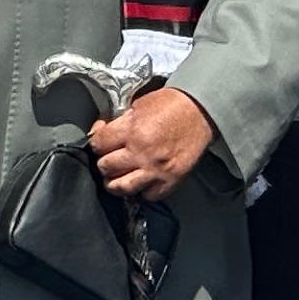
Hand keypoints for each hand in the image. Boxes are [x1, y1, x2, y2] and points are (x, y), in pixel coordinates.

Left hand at [88, 83, 214, 201]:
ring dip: (115, 181)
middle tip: (110, 156)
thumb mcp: (140, 104)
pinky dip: (143, 190)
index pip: (98, 144)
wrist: (202, 110)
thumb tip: (103, 132)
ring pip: (120, 187)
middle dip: (104, 161)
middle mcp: (142, 152)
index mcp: (132, 130)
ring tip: (118, 175)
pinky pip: (147, 195)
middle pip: (105, 167)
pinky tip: (143, 180)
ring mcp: (156, 169)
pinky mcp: (170, 180)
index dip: (96, 141)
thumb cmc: (174, 104)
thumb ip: (120, 122)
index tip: (100, 141)